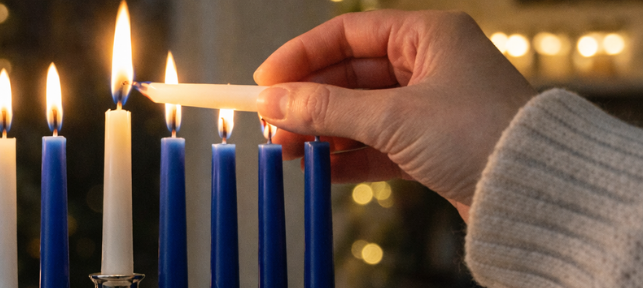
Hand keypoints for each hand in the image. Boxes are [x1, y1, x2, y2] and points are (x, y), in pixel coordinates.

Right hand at [254, 10, 536, 218]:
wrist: (536, 190)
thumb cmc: (481, 134)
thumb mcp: (394, 118)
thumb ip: (327, 108)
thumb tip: (273, 102)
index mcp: (427, 36)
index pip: (346, 35)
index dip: (301, 55)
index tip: (265, 81)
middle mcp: (429, 65)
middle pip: (348, 76)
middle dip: (307, 101)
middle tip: (270, 124)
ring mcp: (429, 106)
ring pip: (359, 112)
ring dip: (321, 131)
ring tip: (286, 150)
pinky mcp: (431, 145)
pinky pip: (375, 143)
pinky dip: (345, 155)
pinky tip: (317, 167)